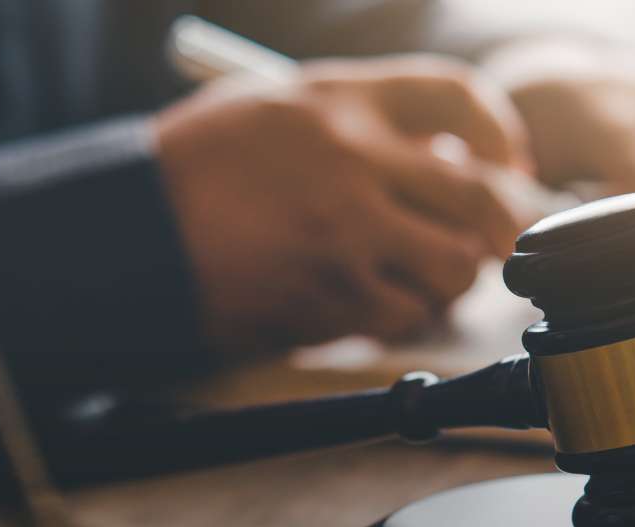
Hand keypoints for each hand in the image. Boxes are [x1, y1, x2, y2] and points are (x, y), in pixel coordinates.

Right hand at [156, 56, 532, 355]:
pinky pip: (400, 318)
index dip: (501, 137)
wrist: (128, 234)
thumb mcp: (269, 110)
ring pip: (452, 269)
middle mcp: (353, 160)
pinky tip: (360, 305)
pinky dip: (392, 319)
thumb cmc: (190, 173)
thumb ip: (354, 124)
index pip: (456, 99)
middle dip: (495, 230)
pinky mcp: (329, 297)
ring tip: (406, 278)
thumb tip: (435, 160)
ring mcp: (346, 233)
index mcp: (338, 100)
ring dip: (443, 281)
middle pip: (481, 197)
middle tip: (485, 246)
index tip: (506, 166)